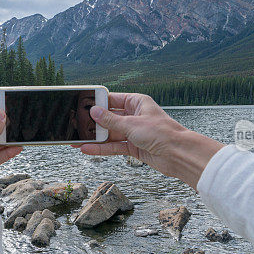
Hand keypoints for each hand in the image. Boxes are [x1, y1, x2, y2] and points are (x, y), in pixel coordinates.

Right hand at [77, 93, 223, 189]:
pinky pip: (114, 146)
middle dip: (93, 123)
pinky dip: (101, 149)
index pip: (112, 99)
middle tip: (75, 125)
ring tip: (75, 140)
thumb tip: (94, 112)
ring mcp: (133, 132)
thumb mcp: (132, 124)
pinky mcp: (133, 147)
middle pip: (109, 118)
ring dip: (95, 138)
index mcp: (137, 102)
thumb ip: (111, 120)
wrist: (179, 155)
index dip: (97, 102)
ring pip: (110, 134)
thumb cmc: (162, 133)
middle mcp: (134, 116)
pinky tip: (87, 149)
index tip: (81, 105)